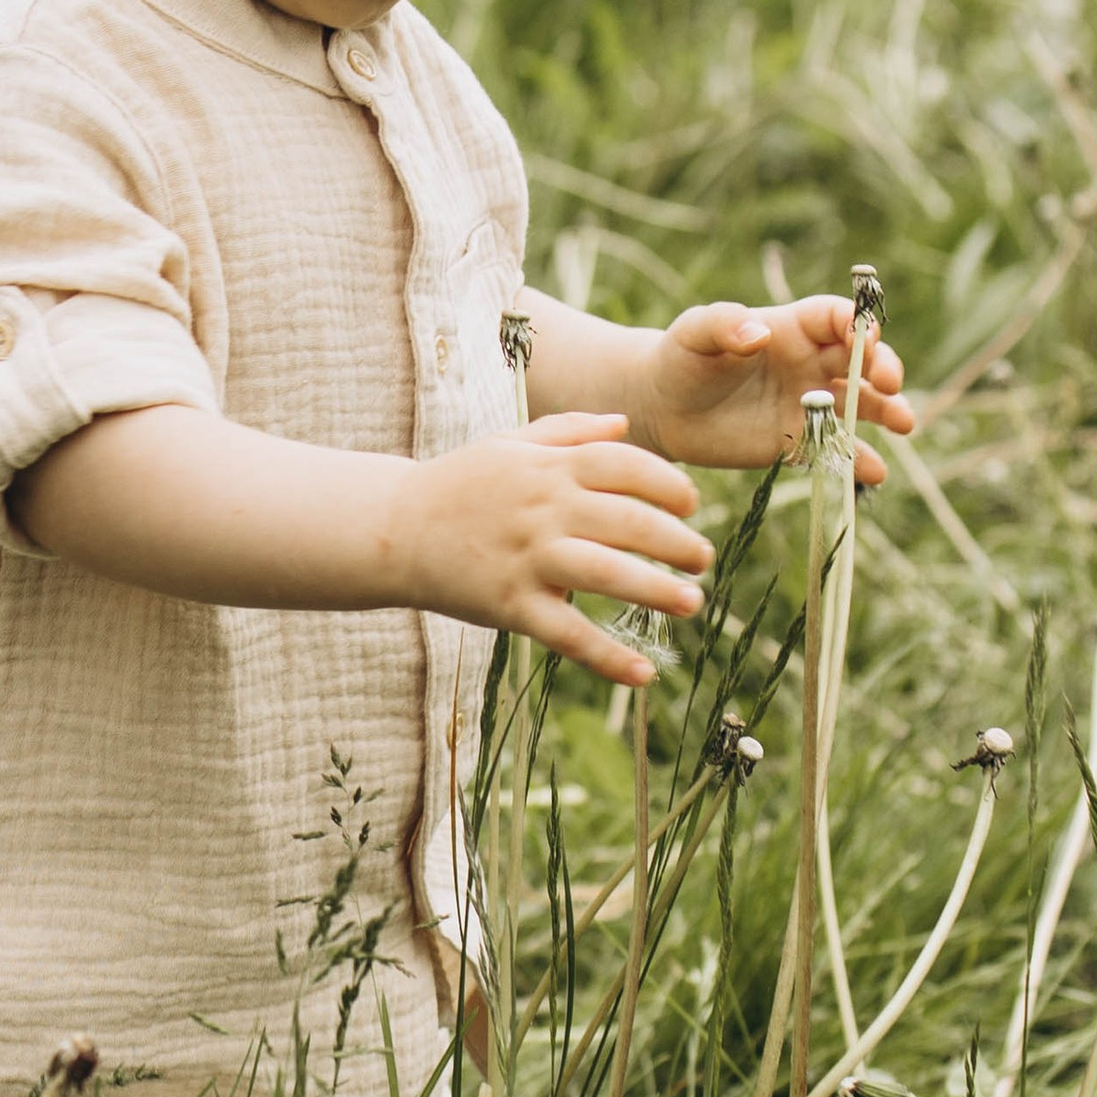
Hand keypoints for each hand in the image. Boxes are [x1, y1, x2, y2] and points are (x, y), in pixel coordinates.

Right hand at [395, 411, 710, 685]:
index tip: (691, 504)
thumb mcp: (510, 445)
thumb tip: (624, 422)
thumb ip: (569, 431)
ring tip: (692, 602)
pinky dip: (607, 657)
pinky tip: (644, 674)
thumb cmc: (459, 484)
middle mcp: (542, 509)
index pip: (624, 466)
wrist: (394, 529)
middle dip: (675, 540)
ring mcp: (527, 558)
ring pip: (605, 574)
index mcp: (548, 467)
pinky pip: (567, 634)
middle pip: (627, 520)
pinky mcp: (510, 605)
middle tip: (702, 559)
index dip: (666, 483)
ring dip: (655, 590)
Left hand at [636, 296, 914, 480]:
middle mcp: (810, 364)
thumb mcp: (695, 333)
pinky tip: (874, 471)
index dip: (858, 325)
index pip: (837, 319)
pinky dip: (857, 461)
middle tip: (890, 384)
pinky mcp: (797, 442)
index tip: (868, 339)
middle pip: (861, 360)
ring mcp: (807, 405)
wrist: (663, 407)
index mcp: (792, 329)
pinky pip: (834, 450)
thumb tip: (757, 333)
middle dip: (883, 367)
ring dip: (887, 411)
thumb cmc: (682, 357)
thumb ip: (724, 325)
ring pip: (860, 405)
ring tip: (905, 423)